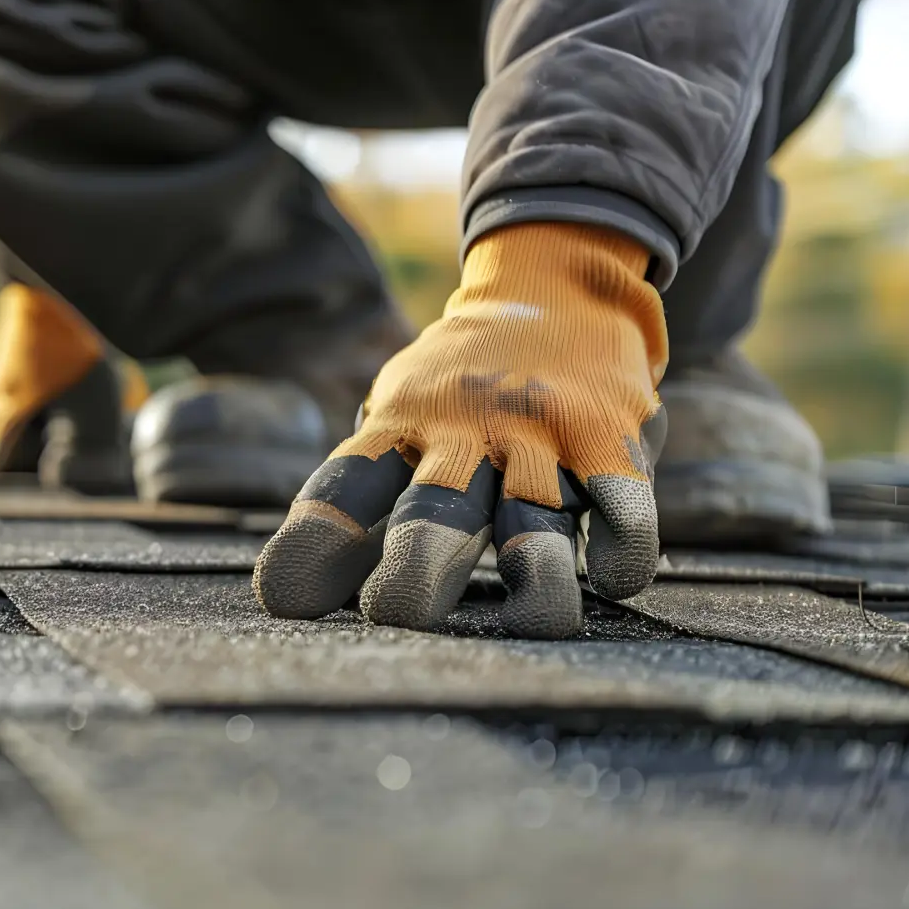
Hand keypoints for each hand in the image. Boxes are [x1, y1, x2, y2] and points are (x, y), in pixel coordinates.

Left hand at [252, 222, 667, 637]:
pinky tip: (614, 578)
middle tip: (392, 613)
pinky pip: (623, 506)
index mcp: (400, 427)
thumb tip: (299, 584)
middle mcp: (467, 435)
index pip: (345, 487)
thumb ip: (366, 491)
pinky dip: (622, 548)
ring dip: (537, 575)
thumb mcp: (401, 413)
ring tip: (533, 623)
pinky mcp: (611, 445)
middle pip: (436, 508)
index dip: (316, 541)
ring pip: (537, 519)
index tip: (284, 599)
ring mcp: (542, 439)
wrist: (558, 285)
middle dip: (415, 563)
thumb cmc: (461, 385)